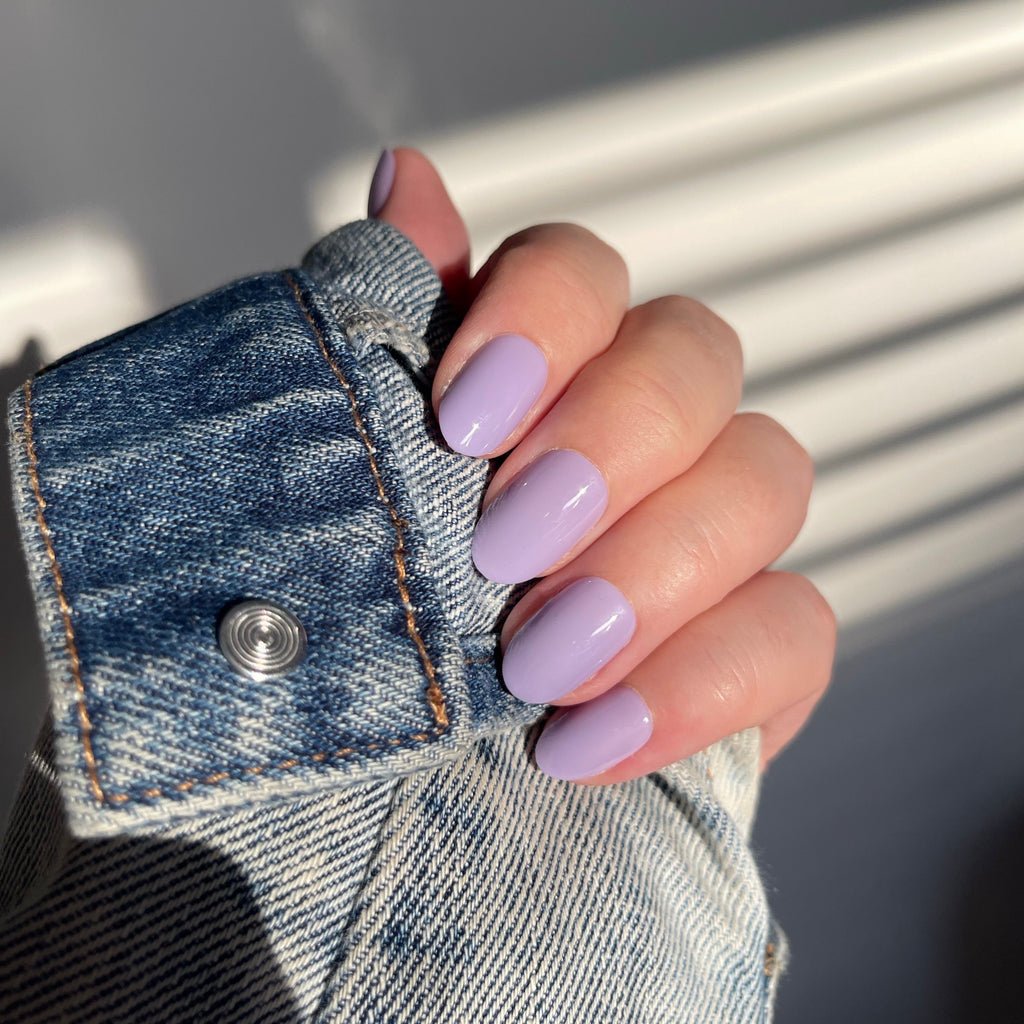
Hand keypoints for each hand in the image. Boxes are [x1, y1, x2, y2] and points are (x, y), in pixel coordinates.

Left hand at [372, 148, 836, 782]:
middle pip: (696, 358)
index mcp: (542, 376)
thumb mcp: (361, 483)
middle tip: (502, 548)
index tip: (460, 423)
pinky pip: (799, 631)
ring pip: (768, 479)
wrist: (411, 794)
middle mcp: (642, 435)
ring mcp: (714, 537)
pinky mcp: (763, 648)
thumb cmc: (380, 623)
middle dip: (610, 445)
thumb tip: (403, 177)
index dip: (541, 318)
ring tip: (535, 666)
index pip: (583, 271)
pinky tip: (583, 743)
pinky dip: (697, 686)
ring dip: (655, 567)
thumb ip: (389, 335)